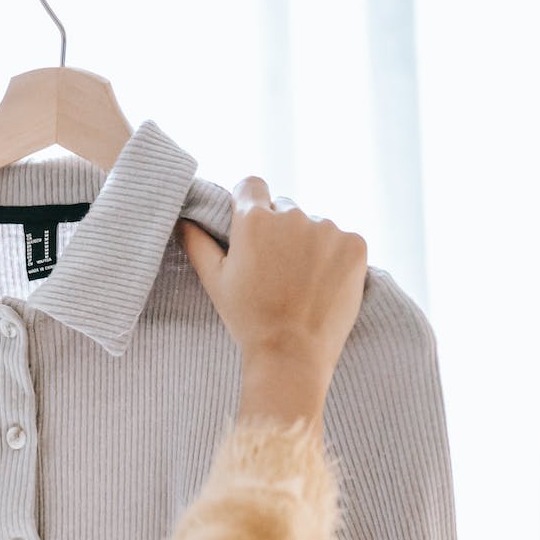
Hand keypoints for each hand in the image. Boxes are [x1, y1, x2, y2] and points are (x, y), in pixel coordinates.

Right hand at [177, 178, 367, 424]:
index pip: (251, 185)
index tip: (252, 227)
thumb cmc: (248, 320)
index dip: (249, 203)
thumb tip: (184, 218)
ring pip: (315, 226)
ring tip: (301, 285)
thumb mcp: (215, 282)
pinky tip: (323, 285)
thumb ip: (198, 244)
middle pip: (285, 209)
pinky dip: (335, 258)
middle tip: (276, 272)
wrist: (292, 354)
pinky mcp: (355, 244)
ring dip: (309, 245)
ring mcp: (327, 228)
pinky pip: (342, 241)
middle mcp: (292, 215)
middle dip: (280, 232)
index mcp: (254, 220)